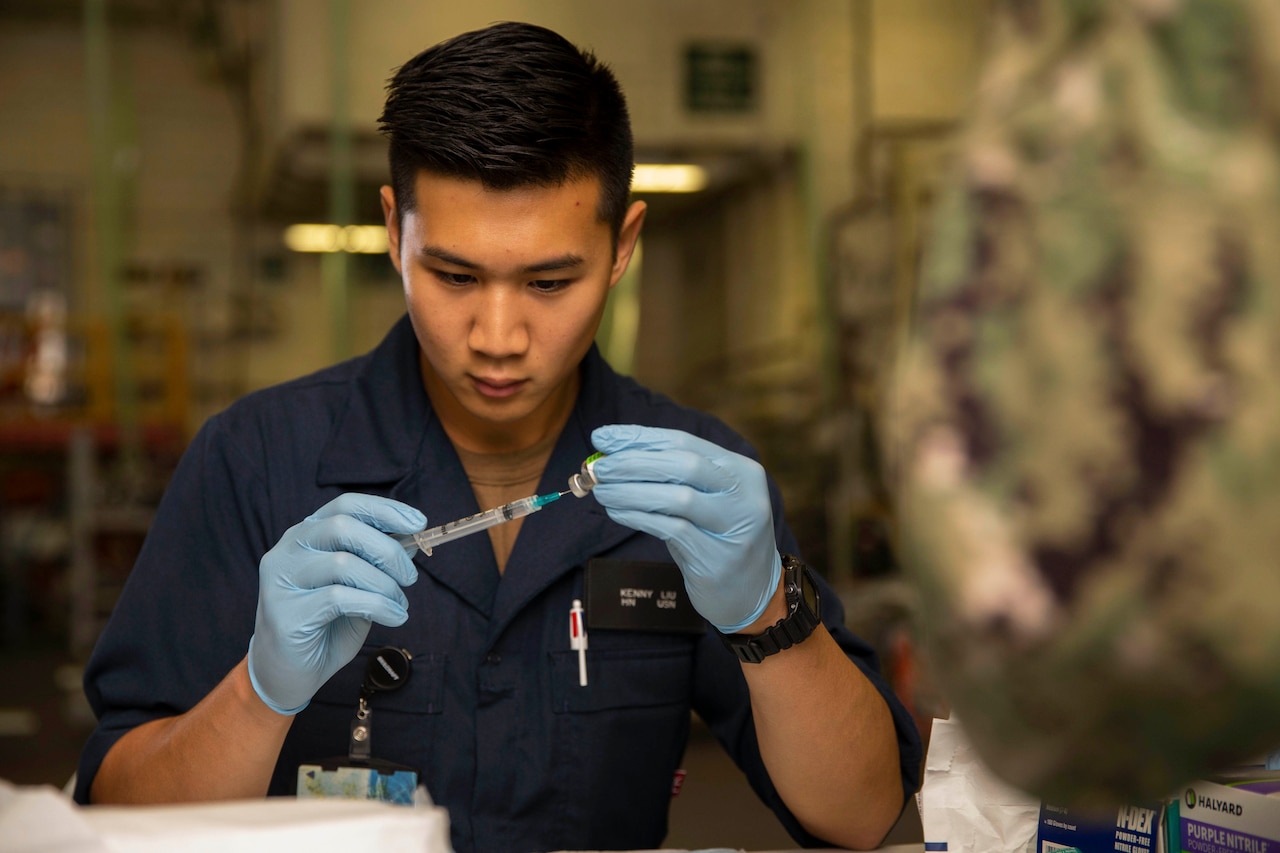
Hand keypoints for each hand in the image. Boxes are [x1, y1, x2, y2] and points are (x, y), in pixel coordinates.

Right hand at [247, 493, 424, 714]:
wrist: (288, 675)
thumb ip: (374, 563)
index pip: (345, 506)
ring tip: (399, 604)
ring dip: (384, 585)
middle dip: (387, 549)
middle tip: (410, 577)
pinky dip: (377, 606)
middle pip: (343, 527)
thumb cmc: (326, 627)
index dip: (384, 510)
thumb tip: (410, 540)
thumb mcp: (357, 588)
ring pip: (343, 563)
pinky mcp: (284, 612)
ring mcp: (280, 580)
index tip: (419, 523)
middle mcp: (288, 550)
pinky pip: (340, 598)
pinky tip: (394, 618)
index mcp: (306, 536)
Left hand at [589, 425, 782, 632]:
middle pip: (683, 464)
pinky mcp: (717, 558)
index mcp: (740, 470)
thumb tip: (614, 456)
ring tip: (601, 491)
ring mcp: (735, 527)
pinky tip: (617, 513)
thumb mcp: (704, 500)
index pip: (684, 442)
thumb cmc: (716, 539)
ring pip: (677, 497)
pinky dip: (639, 517)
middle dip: (634, 462)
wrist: (751, 594)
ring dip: (631, 491)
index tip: (602, 436)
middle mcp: (744, 494)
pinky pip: (671, 530)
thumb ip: (671, 477)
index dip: (640, 437)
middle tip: (599, 467)